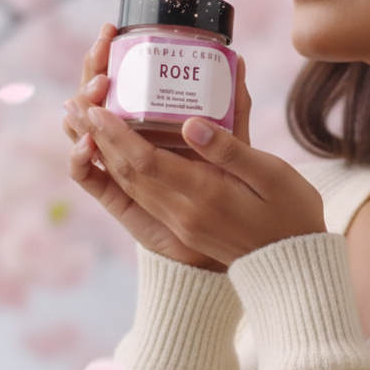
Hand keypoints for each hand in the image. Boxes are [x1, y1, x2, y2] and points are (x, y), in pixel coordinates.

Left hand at [67, 55, 327, 268]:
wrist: (293, 266)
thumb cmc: (292, 213)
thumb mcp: (271, 174)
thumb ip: (231, 148)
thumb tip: (193, 123)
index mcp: (204, 196)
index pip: (146, 161)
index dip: (116, 133)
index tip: (95, 106)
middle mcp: (182, 212)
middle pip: (127, 171)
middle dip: (98, 136)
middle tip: (75, 103)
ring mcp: (180, 222)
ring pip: (130, 184)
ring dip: (103, 152)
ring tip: (82, 123)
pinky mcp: (182, 226)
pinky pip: (141, 196)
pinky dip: (121, 171)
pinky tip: (112, 153)